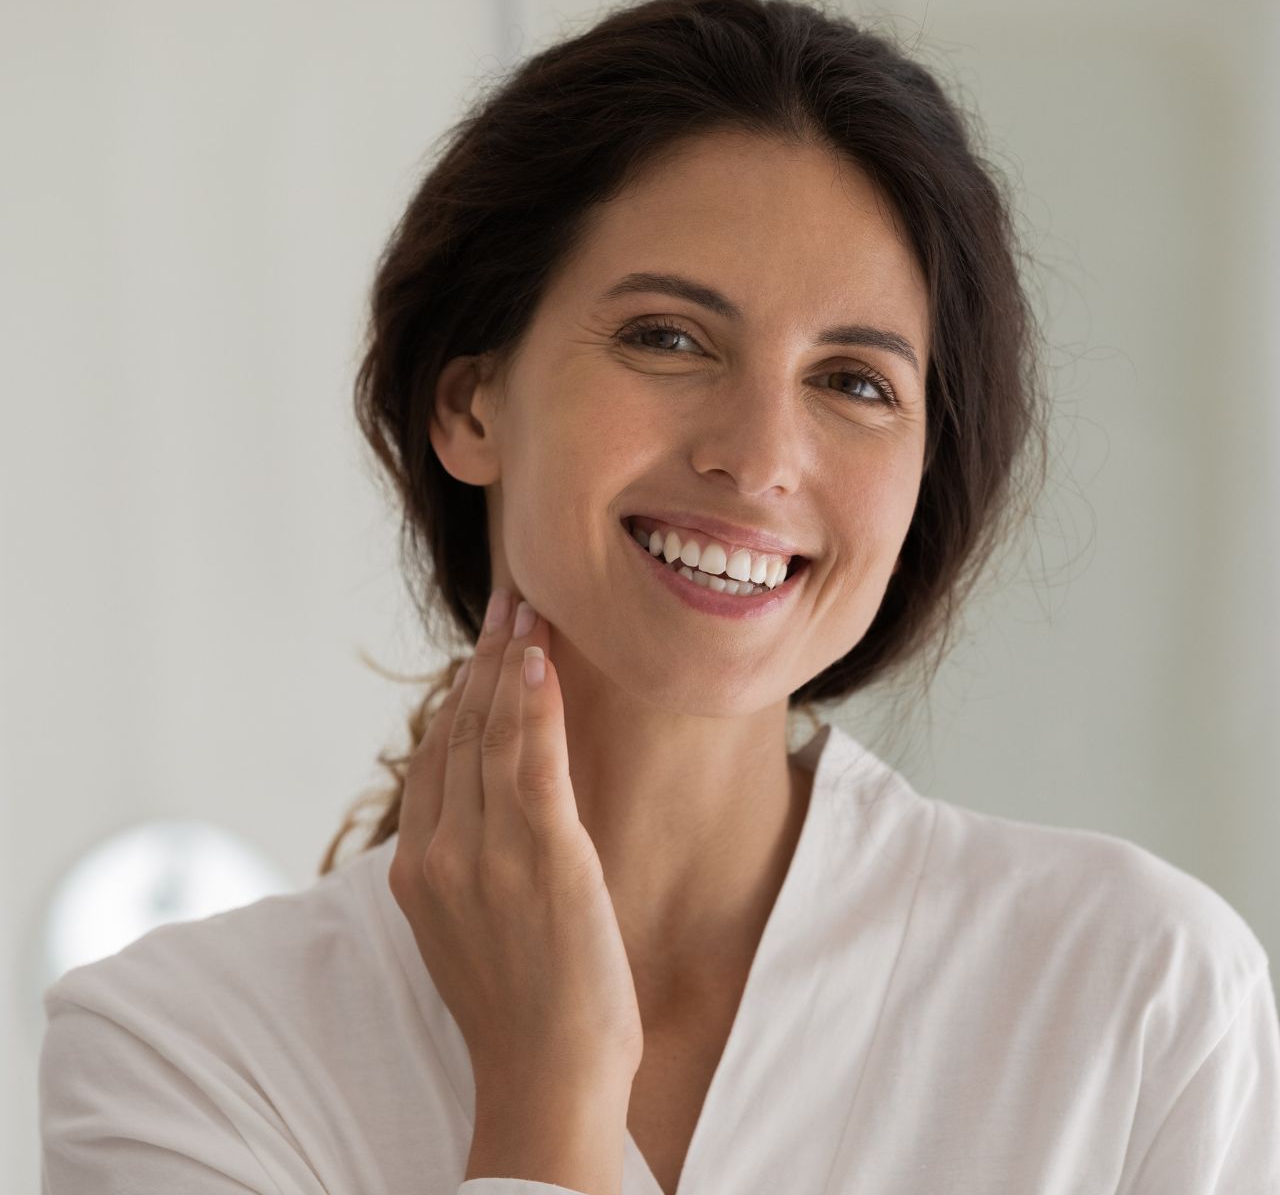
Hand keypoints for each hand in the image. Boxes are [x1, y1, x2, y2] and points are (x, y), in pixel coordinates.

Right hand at [388, 587, 643, 1092]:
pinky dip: (534, 702)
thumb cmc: (522, 1009)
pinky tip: (539, 659)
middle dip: (484, 660)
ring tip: (528, 610)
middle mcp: (441, 851)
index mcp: (418, 870)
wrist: (546, 1077)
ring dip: (510, 662)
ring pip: (491, 732)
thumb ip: (471, 861)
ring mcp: (487, 850)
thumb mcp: (472, 927)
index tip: (481, 649)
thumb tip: (495, 806)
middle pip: (458, 732)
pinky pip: (532, 758)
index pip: (435, 758)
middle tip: (507, 603)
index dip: (457, 695)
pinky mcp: (542, 853)